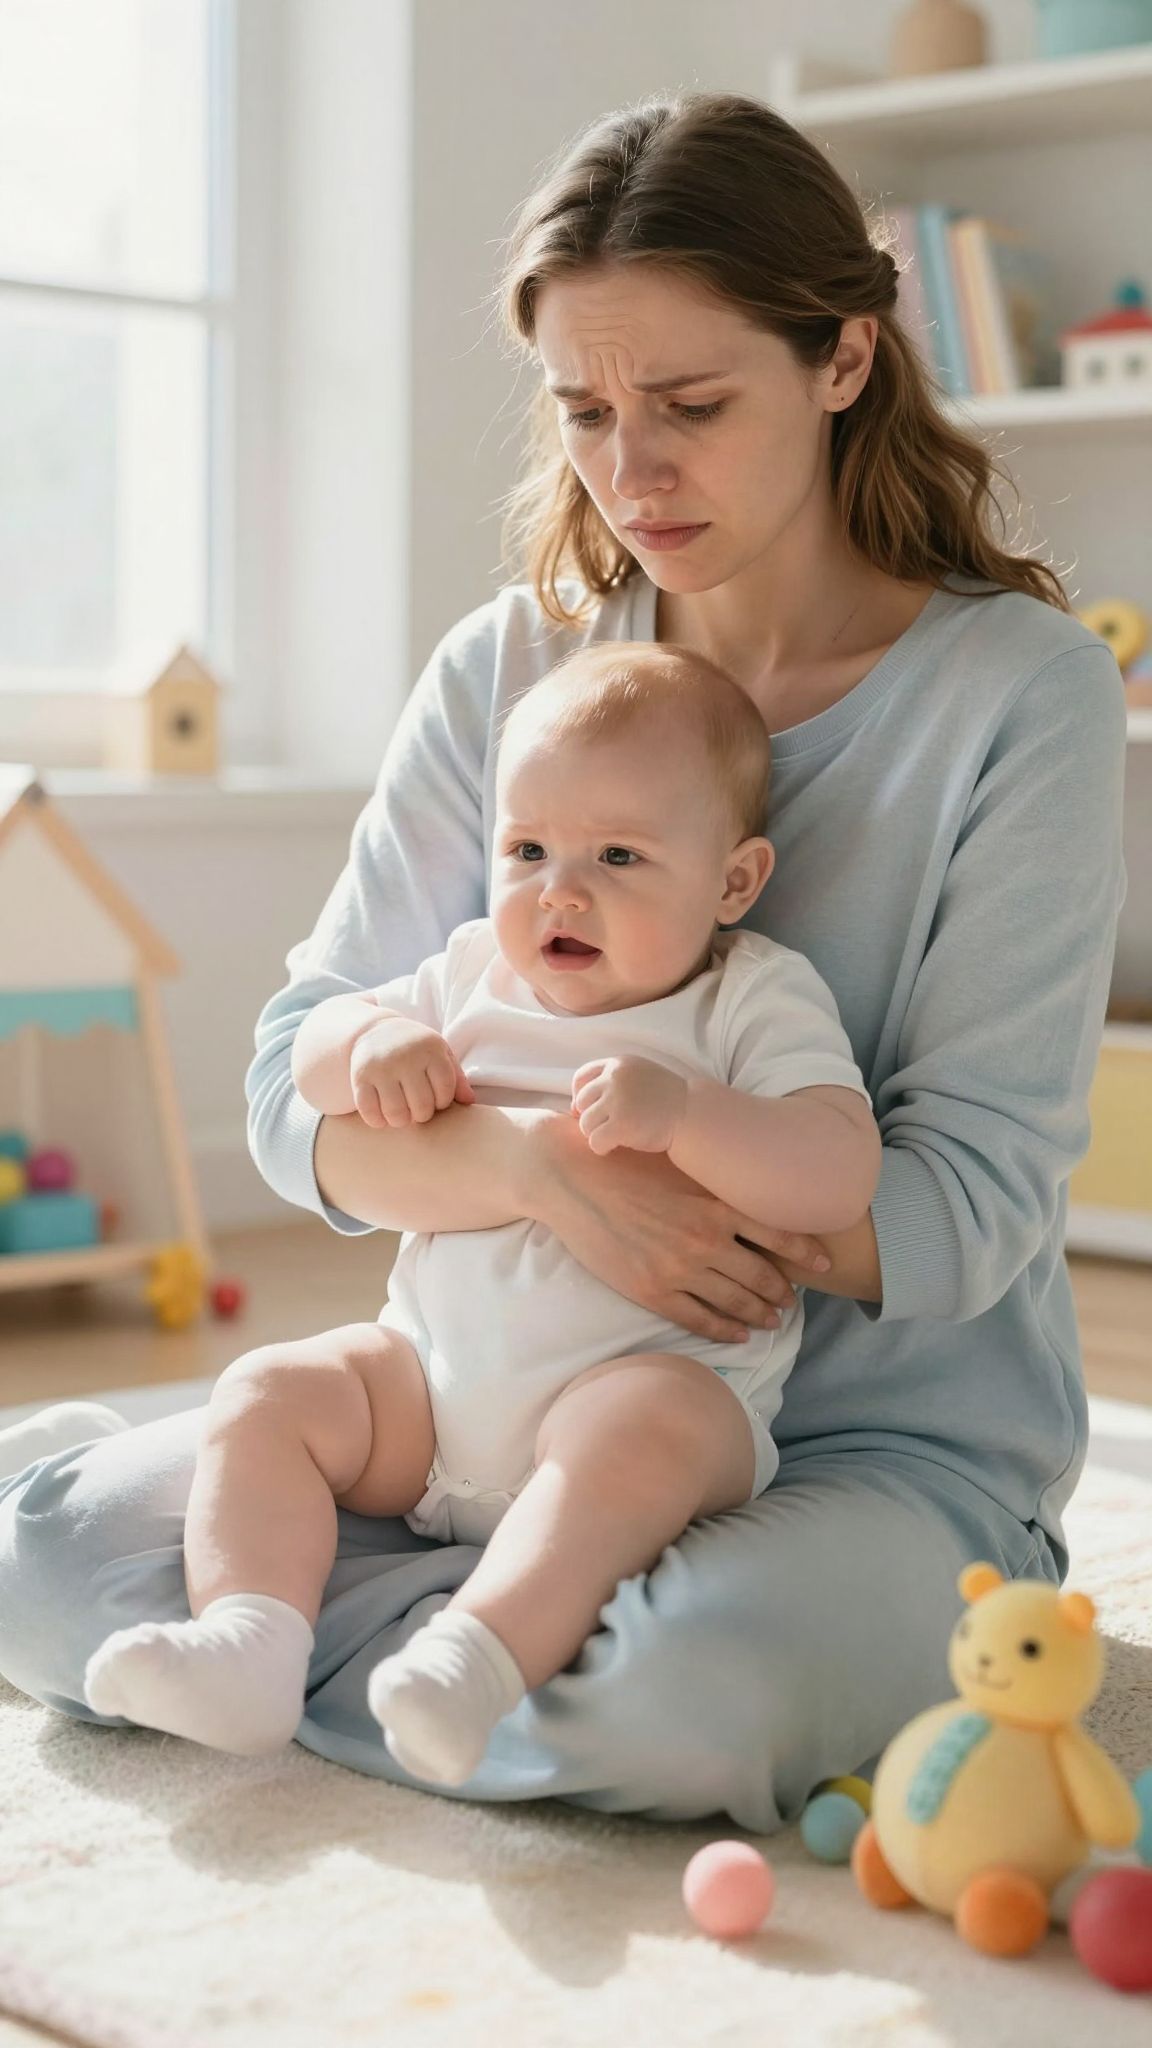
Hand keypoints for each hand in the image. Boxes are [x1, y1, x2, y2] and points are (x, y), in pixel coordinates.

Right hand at [348, 1016, 474, 1130]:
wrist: (374, 1031)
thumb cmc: (415, 1049)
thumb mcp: (439, 1054)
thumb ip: (457, 1078)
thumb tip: (469, 1101)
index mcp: (430, 1049)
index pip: (445, 1092)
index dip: (442, 1102)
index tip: (435, 1098)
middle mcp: (406, 1056)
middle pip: (422, 1107)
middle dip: (422, 1115)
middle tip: (417, 1108)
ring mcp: (381, 1067)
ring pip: (396, 1114)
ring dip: (401, 1121)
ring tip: (402, 1114)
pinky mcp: (360, 1077)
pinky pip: (370, 1112)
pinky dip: (377, 1121)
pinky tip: (382, 1115)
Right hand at [522, 1111, 830, 1344]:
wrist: (570, 1178)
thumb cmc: (624, 1161)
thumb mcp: (681, 1164)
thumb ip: (716, 1183)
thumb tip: (751, 1193)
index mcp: (715, 1204)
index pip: (778, 1235)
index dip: (806, 1254)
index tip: (824, 1265)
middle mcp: (704, 1241)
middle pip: (762, 1276)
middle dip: (783, 1292)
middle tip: (794, 1299)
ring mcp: (678, 1270)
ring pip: (735, 1303)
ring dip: (760, 1315)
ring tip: (773, 1320)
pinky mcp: (651, 1291)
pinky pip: (699, 1320)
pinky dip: (725, 1331)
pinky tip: (738, 1335)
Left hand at [570, 1055, 688, 1154]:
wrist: (692, 1115)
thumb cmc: (666, 1100)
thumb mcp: (640, 1075)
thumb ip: (612, 1081)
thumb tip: (573, 1106)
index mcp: (618, 1064)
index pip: (581, 1077)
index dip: (580, 1096)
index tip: (589, 1109)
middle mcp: (615, 1078)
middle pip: (581, 1103)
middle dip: (591, 1117)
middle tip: (609, 1127)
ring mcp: (617, 1101)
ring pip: (585, 1124)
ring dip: (597, 1133)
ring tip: (616, 1136)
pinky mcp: (620, 1125)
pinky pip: (594, 1141)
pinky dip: (601, 1148)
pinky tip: (614, 1148)